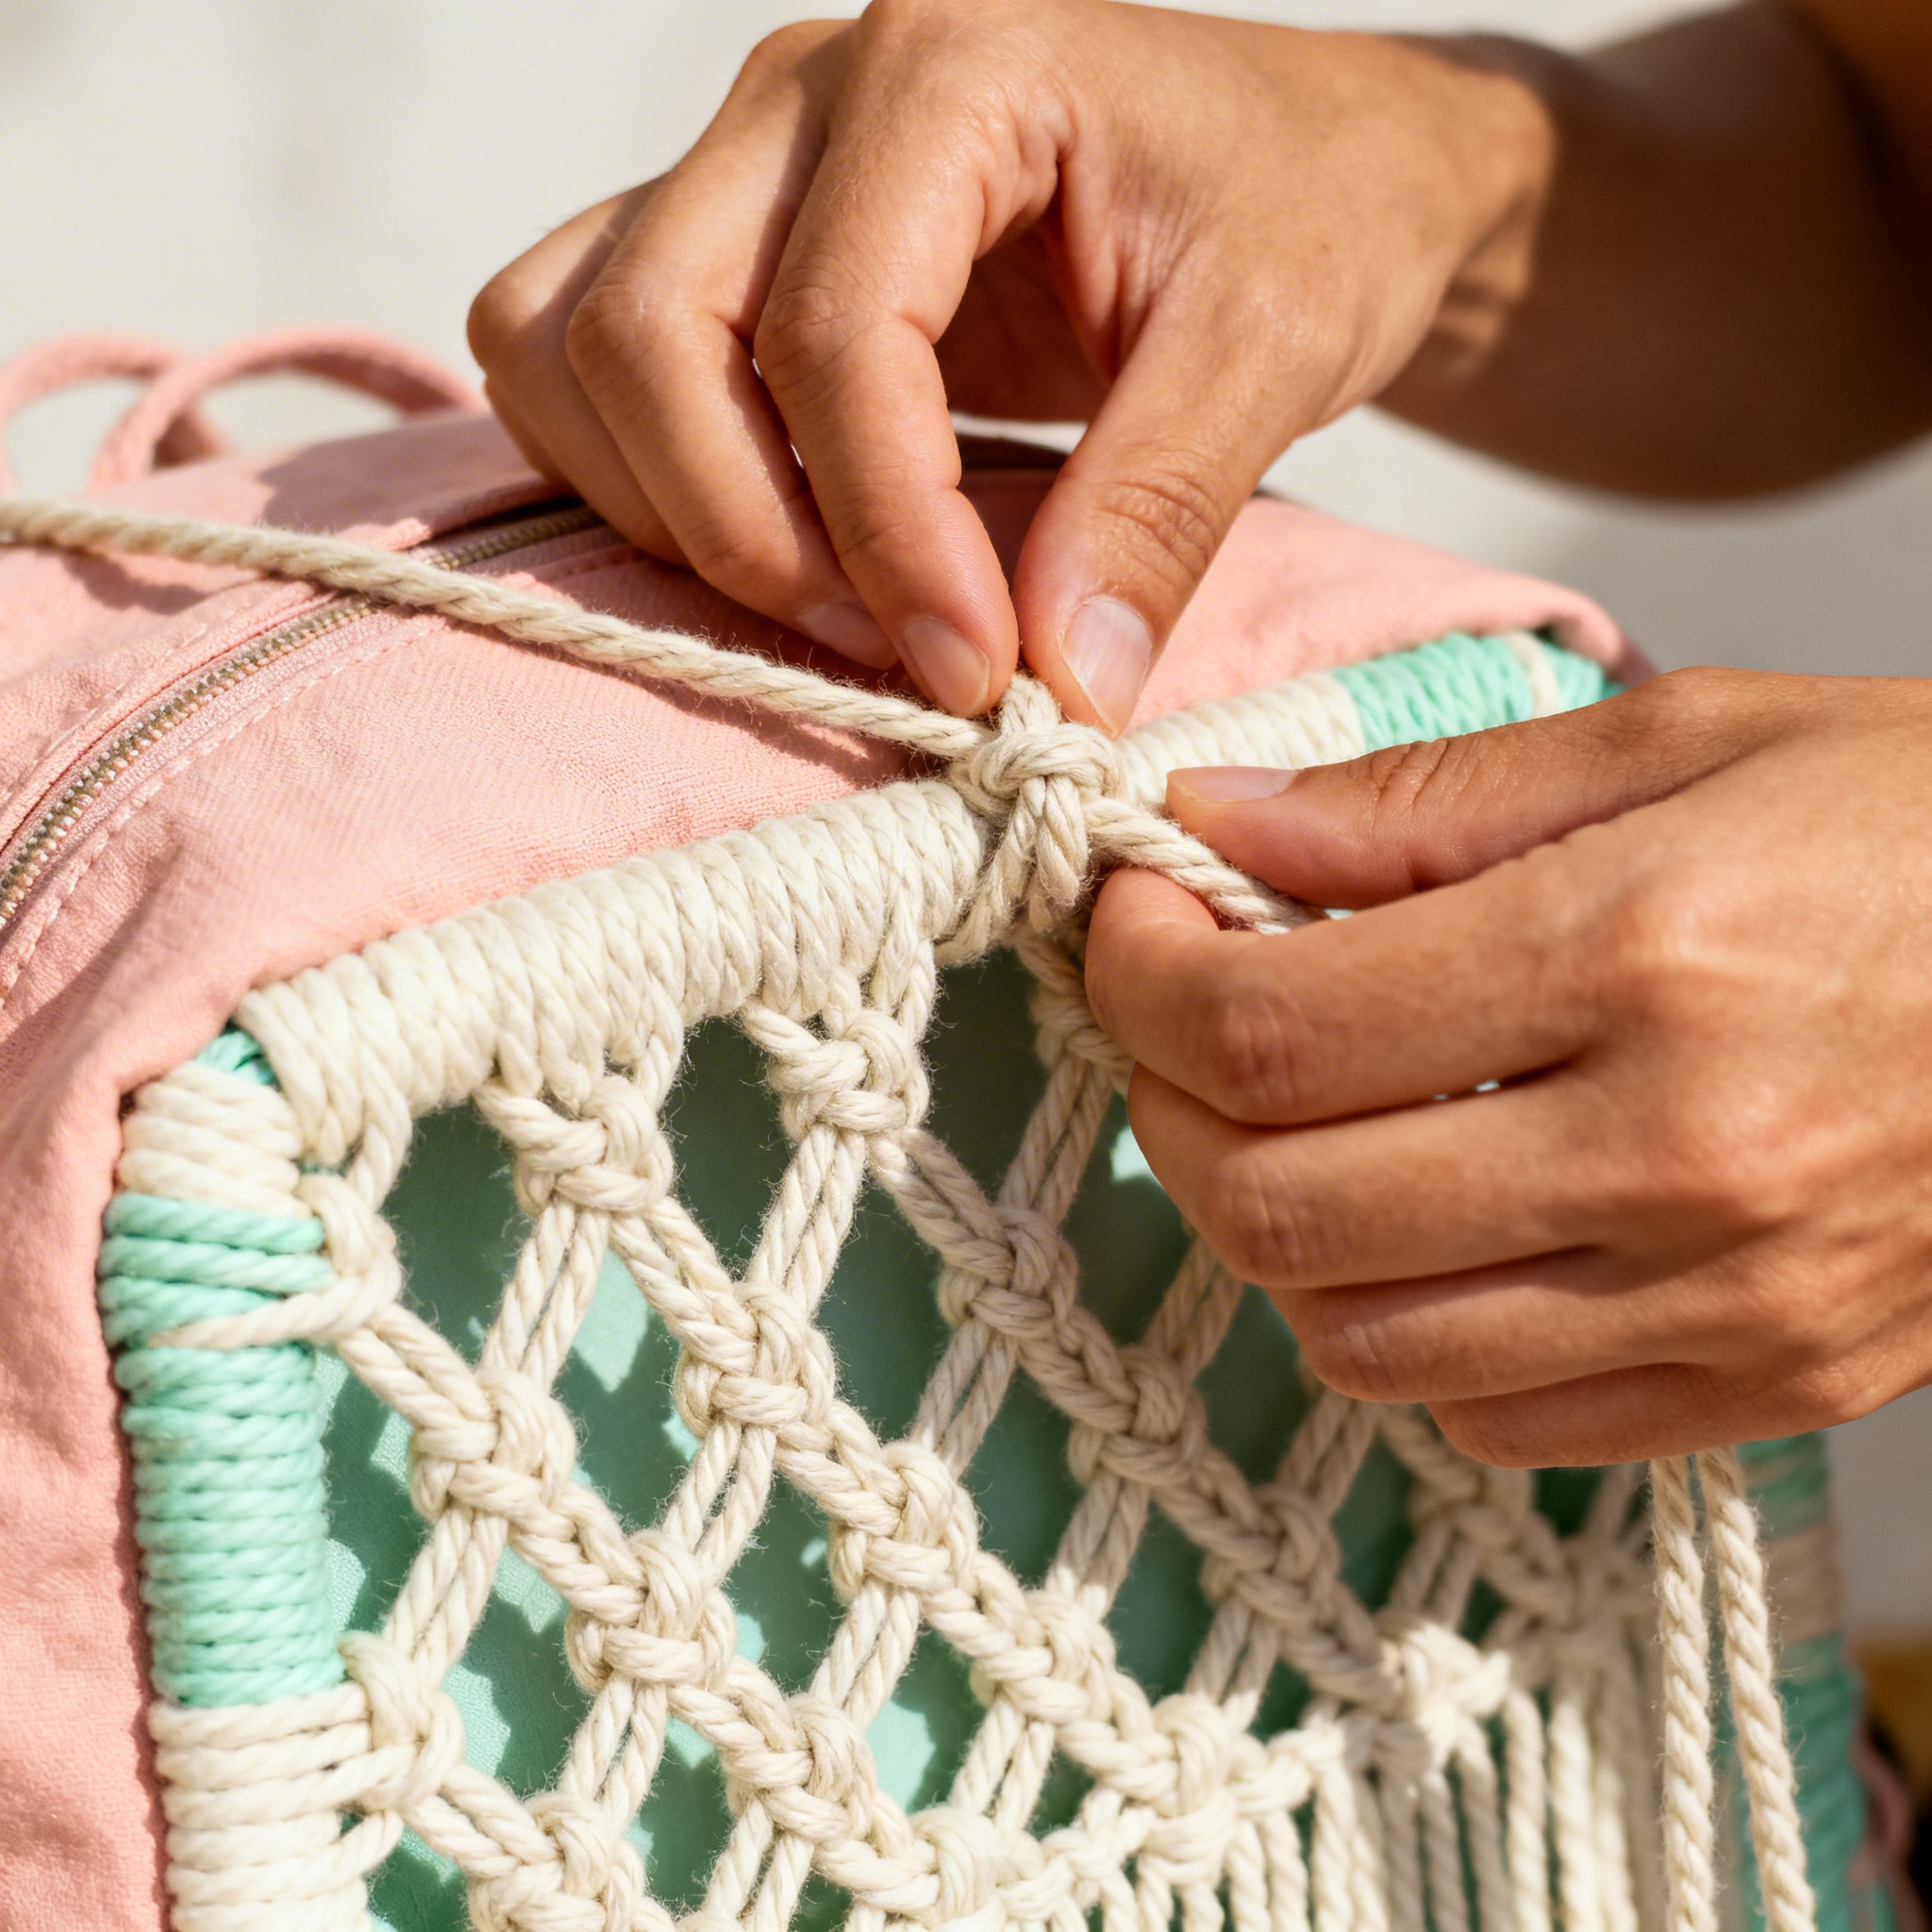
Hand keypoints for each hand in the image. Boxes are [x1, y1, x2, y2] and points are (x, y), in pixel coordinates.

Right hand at [468, 0, 1546, 726]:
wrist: (1309, 163)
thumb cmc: (1309, 211)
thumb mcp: (1275, 345)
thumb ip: (1159, 512)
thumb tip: (1058, 689)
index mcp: (953, 61)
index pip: (834, 332)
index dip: (887, 535)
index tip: (979, 677)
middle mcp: (806, 90)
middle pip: (648, 337)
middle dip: (754, 540)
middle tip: (901, 654)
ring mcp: (743, 161)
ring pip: (567, 346)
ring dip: (673, 513)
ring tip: (839, 606)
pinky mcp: (726, 241)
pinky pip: (573, 354)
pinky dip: (636, 475)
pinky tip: (771, 542)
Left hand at [1086, 667, 1931, 1464]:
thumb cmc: (1930, 824)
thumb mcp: (1683, 743)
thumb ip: (1417, 799)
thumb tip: (1208, 825)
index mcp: (1639, 955)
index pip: (1268, 1028)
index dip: (1138, 977)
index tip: (1126, 919)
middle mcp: (1674, 1154)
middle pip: (1280, 1207)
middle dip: (1168, 1108)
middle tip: (1180, 1016)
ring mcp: (1727, 1299)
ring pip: (1357, 1341)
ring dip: (1271, 1226)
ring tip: (1294, 1115)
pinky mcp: (1772, 1385)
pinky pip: (1491, 1418)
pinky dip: (1402, 1326)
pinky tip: (1427, 1215)